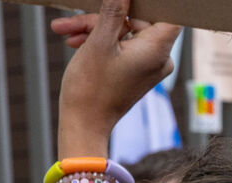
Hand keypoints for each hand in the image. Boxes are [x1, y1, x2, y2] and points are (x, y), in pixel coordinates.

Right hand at [51, 0, 179, 155]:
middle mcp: (159, 58)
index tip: (128, 2)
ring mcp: (148, 65)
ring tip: (63, 30)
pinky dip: (99, 41)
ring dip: (93, 28)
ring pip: (124, 32)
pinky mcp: (136, 71)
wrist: (84, 123)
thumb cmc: (92, 86)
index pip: (168, 14)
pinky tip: (73, 41)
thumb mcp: (99, 41)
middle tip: (71, 20)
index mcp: (157, 50)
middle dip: (102, 17)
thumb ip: (113, 12)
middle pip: (137, 21)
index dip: (149, 4)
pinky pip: (121, 46)